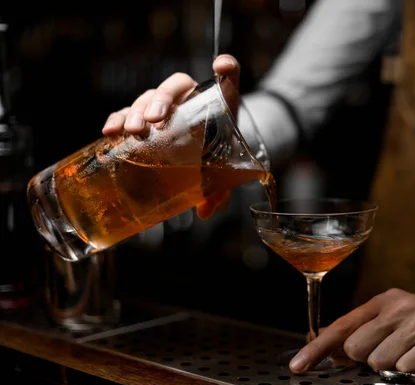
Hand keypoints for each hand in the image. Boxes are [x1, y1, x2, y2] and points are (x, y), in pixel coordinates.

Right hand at [101, 55, 241, 219]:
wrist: (202, 160)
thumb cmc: (218, 163)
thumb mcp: (222, 178)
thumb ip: (219, 192)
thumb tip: (205, 210)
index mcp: (219, 106)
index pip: (227, 80)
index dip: (227, 69)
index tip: (220, 67)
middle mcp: (191, 100)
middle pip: (176, 86)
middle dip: (161, 101)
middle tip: (153, 121)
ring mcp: (166, 107)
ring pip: (149, 96)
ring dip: (137, 110)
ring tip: (130, 131)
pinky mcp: (144, 119)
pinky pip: (128, 111)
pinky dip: (117, 118)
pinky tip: (108, 132)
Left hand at [289, 288, 414, 373]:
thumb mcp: (390, 317)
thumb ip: (359, 330)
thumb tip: (329, 348)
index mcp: (381, 302)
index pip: (341, 326)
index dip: (317, 348)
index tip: (299, 365)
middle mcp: (397, 307)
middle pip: (355, 348)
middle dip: (364, 358)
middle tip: (385, 350)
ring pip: (378, 361)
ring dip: (389, 365)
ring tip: (406, 352)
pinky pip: (406, 367)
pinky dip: (410, 369)